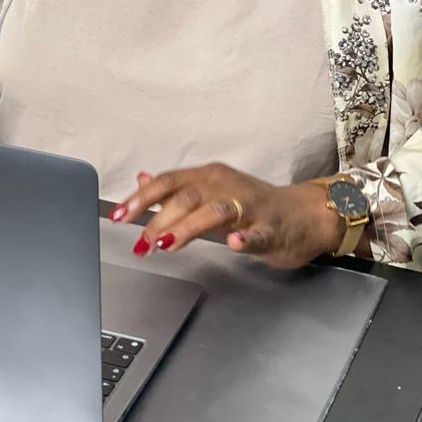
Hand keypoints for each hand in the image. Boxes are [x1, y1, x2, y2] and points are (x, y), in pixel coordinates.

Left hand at [110, 163, 344, 268]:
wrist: (304, 215)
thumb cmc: (254, 205)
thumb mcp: (210, 193)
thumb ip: (175, 190)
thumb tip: (141, 181)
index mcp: (208, 177)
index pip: (168, 182)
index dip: (141, 198)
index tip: (118, 215)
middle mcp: (226, 185)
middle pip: (187, 196)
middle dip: (159, 219)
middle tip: (141, 242)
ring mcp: (250, 206)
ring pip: (216, 211)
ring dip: (188, 227)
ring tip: (166, 242)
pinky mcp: (272, 228)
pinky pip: (258, 233)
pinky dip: (245, 238)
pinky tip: (234, 244)